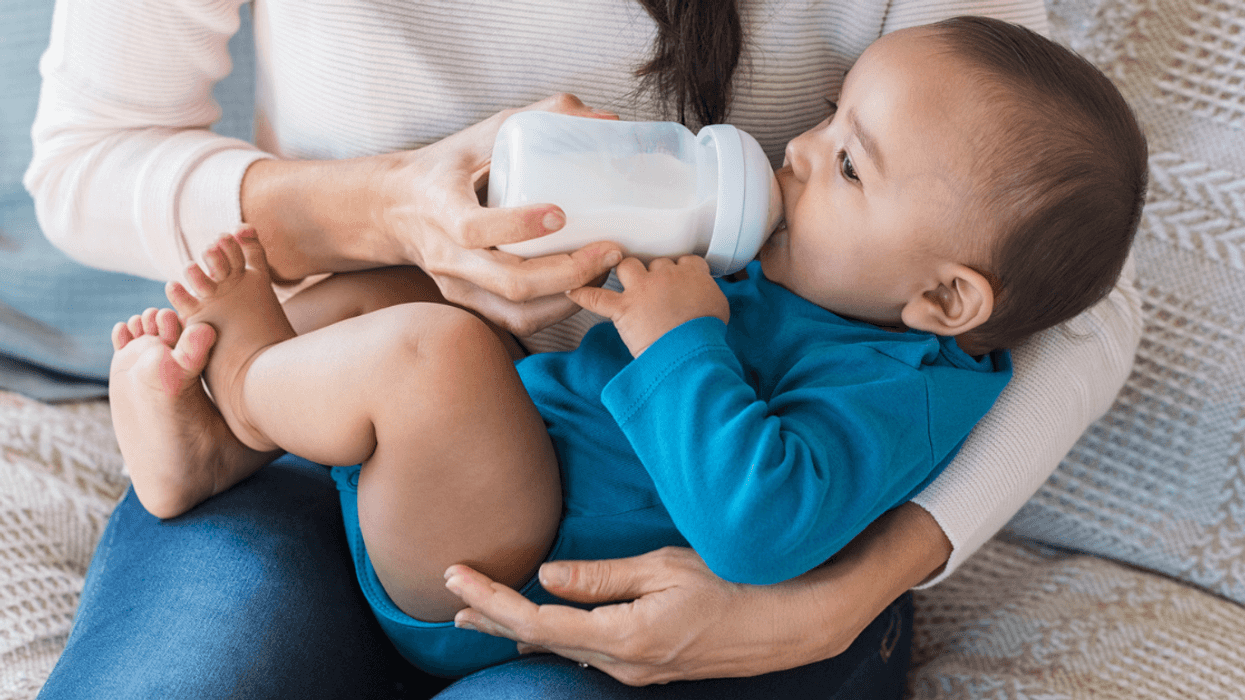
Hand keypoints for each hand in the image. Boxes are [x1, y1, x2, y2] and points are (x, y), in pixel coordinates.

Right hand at [378, 93, 627, 334]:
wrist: (396, 208)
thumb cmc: (447, 166)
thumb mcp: (484, 132)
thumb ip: (542, 116)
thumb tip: (606, 118)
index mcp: (440, 207)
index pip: (473, 229)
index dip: (518, 225)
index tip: (561, 214)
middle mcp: (447, 255)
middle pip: (510, 281)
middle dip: (569, 272)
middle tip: (610, 250)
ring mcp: (457, 285)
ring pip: (518, 311)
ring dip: (570, 297)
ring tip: (604, 270)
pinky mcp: (470, 303)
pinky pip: (517, 321)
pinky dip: (556, 311)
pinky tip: (582, 287)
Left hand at [444, 504, 952, 685]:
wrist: (796, 622)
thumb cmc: (737, 582)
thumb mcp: (665, 567)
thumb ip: (602, 577)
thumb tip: (547, 576)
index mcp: (624, 637)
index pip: (537, 621)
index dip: (490, 600)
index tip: (453, 577)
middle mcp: (624, 663)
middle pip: (540, 642)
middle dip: (492, 619)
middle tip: (450, 599)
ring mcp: (638, 670)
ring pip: (563, 649)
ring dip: (519, 628)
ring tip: (482, 614)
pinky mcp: (651, 665)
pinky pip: (590, 651)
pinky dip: (555, 635)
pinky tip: (544, 626)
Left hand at [567, 256, 728, 355]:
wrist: (691, 351)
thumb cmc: (707, 334)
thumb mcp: (719, 307)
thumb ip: (708, 294)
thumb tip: (703, 299)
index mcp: (692, 273)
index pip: (685, 260)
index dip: (679, 269)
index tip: (678, 278)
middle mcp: (666, 275)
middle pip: (655, 262)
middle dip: (653, 273)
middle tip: (654, 288)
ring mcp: (643, 289)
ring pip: (627, 266)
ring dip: (624, 271)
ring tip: (624, 280)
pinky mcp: (624, 308)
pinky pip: (596, 298)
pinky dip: (583, 295)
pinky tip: (573, 291)